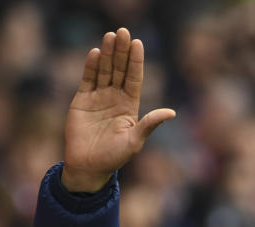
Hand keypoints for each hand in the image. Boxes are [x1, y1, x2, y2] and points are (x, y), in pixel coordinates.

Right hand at [62, 27, 175, 191]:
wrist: (88, 166)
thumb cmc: (114, 157)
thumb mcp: (135, 141)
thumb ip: (150, 124)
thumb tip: (171, 112)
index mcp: (130, 106)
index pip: (134, 78)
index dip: (136, 61)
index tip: (138, 43)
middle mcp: (115, 98)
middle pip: (119, 69)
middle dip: (121, 51)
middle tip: (123, 31)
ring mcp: (98, 97)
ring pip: (104, 70)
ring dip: (107, 53)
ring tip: (110, 36)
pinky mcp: (82, 100)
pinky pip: (88, 79)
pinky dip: (91, 66)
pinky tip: (95, 53)